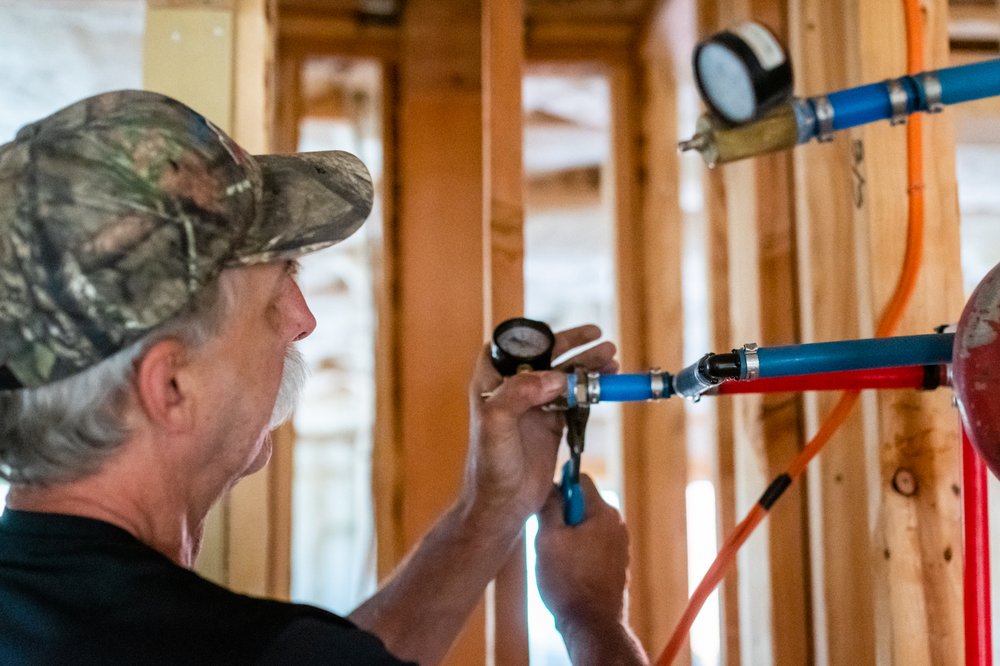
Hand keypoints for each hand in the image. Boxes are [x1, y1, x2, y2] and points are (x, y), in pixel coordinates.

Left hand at [462, 325, 616, 526]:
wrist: (503, 505)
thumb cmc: (490, 467)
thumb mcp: (496, 426)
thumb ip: (517, 394)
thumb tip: (553, 377)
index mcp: (491, 382)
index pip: (512, 346)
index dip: (536, 336)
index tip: (561, 333)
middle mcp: (512, 389)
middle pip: (546, 356)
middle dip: (572, 345)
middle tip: (598, 336)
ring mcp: (533, 405)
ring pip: (564, 376)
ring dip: (587, 365)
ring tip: (611, 356)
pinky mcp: (550, 422)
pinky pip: (574, 398)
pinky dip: (591, 388)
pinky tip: (607, 381)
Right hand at [535, 475, 629, 625]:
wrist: (591, 625)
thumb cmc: (568, 582)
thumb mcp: (548, 539)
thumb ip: (550, 507)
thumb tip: (550, 487)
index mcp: (603, 513)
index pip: (579, 479)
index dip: (558, 486)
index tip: (545, 505)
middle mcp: (617, 526)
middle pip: (583, 504)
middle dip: (562, 516)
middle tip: (547, 538)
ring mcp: (619, 546)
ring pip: (586, 527)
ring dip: (569, 536)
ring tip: (556, 560)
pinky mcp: (617, 565)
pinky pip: (593, 546)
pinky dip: (579, 553)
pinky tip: (567, 573)